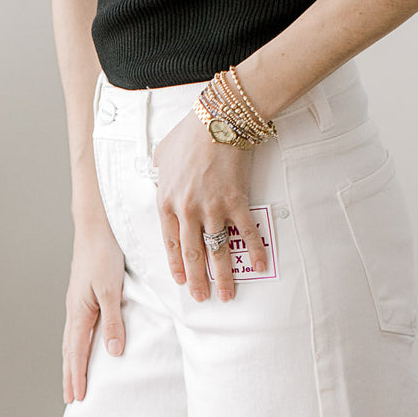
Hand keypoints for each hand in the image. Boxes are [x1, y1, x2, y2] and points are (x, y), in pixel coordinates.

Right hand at [62, 216, 125, 402]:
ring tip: (72, 380)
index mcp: (79, 312)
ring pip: (71, 341)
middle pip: (70, 351)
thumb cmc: (104, 254)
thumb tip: (113, 352)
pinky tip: (80, 347)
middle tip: (71, 399)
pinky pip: (77, 329)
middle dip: (70, 376)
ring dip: (71, 363)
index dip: (77, 376)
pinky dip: (76, 346)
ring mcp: (77, 303)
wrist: (95, 226)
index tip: (78, 398)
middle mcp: (74, 310)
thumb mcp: (111, 289)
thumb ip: (113, 321)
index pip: (77, 353)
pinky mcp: (82, 296)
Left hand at [153, 112, 269, 301]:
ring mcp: (212, 209)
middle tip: (202, 298)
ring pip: (217, 251)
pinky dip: (255, 251)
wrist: (217, 119)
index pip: (170, 243)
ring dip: (222, 277)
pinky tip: (260, 267)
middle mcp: (187, 211)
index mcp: (167, 202)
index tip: (181, 281)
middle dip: (197, 280)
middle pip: (192, 254)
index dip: (177, 264)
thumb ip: (158, 172)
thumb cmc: (189, 133)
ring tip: (227, 295)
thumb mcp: (161, 154)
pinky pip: (246, 233)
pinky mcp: (236, 202)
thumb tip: (157, 175)